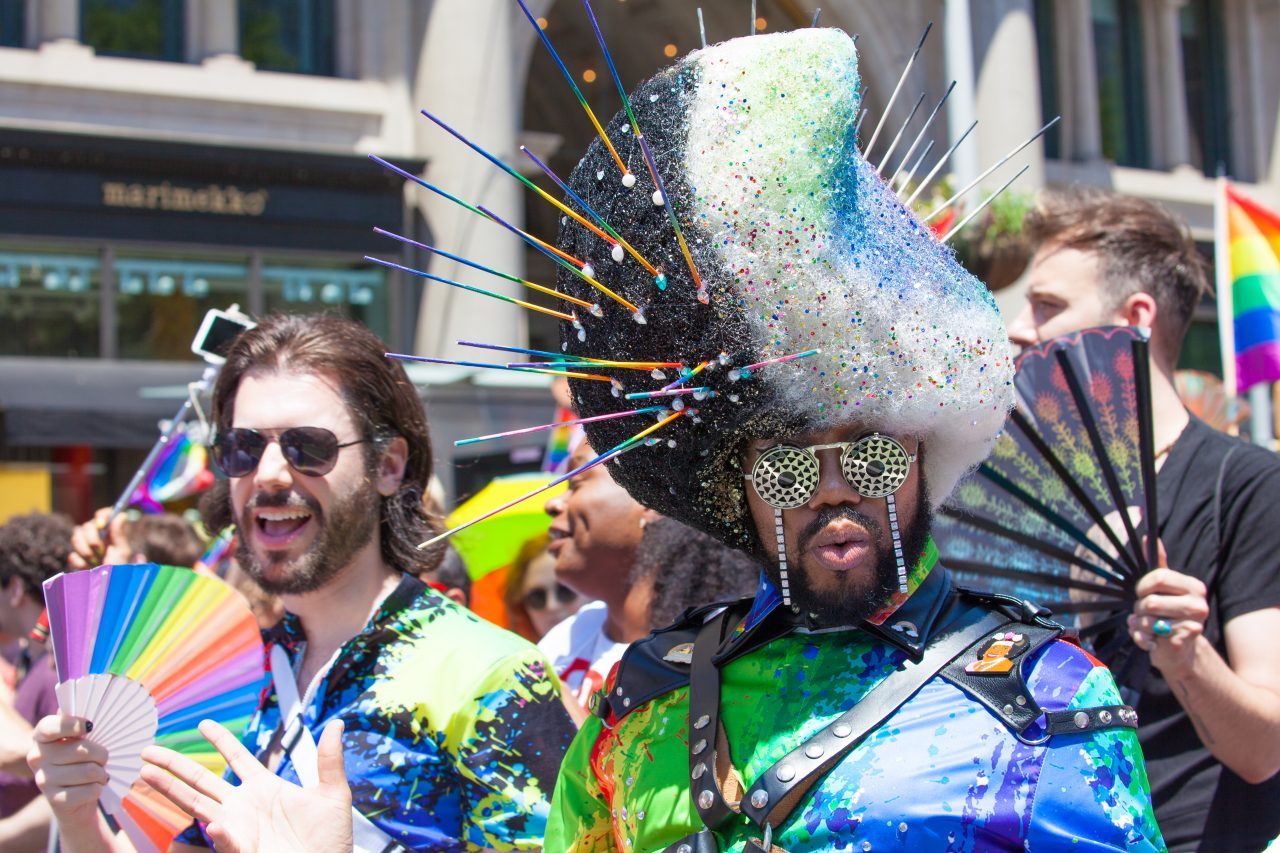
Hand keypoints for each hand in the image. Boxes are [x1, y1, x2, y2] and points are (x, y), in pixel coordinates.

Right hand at [27, 715, 108, 827]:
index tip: (90, 726)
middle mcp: (37, 758)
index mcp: (40, 738)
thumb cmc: (80, 761)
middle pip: (82, 750)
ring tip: (98, 774)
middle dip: (102, 754)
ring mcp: (43, 780)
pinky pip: (91, 789)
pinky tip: (93, 788)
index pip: (50, 727)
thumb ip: (76, 723)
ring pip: (90, 771)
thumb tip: (76, 705)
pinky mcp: (56, 800)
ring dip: (102, 773)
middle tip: (102, 758)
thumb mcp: (77, 739)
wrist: (74, 800)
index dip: (72, 725)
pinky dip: (99, 788)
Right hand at [68, 508, 132, 570]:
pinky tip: (88, 570)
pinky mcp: (77, 560)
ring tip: (94, 561)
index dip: (103, 514)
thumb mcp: (122, 553)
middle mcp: (99, 539)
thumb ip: (120, 534)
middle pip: (88, 524)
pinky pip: (72, 555)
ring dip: (84, 549)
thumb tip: (121, 515)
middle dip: (91, 536)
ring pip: (75, 536)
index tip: (101, 520)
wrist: (104, 594)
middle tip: (98, 548)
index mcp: (113, 535)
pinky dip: (80, 563)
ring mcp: (86, 549)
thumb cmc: (118, 574)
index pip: (106, 515)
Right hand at [140, 718, 353, 852]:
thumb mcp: (333, 794)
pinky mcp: (243, 852)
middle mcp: (243, 807)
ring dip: (172, 791)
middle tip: (147, 751)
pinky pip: (227, 842)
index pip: (236, 758)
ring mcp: (238, 829)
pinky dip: (221, 835)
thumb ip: (329, 760)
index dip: (220, 740)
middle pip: (201, 781)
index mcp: (264, 788)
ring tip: (146, 774)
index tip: (202, 723)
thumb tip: (337, 724)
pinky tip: (216, 825)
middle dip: (173, 766)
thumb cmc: (330, 839)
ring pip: (197, 806)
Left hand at [1127, 540, 1208, 679]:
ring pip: (1146, 620)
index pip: (1158, 577)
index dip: (1142, 587)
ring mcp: (1194, 624)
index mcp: (1193, 586)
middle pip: (1150, 601)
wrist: (1180, 649)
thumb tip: (1149, 537)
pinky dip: (1141, 638)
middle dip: (1138, 609)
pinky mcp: (1183, 642)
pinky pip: (1147, 636)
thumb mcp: (1164, 588)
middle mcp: (1199, 604)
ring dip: (1138, 625)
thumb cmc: (1167, 613)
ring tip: (1148, 626)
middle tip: (1144, 614)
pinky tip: (1152, 639)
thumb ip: (1158, 564)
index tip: (1140, 593)